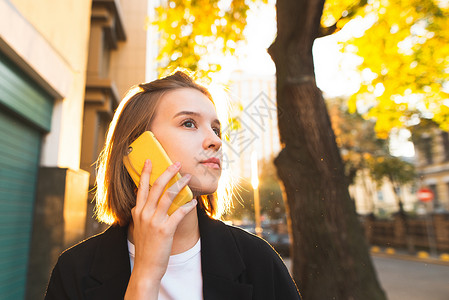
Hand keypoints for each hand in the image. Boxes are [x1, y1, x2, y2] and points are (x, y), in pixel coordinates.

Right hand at [125, 159, 195, 298]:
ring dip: (180, 185)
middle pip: (156, 187)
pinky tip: (194, 202)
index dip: (145, 173)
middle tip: (176, 163)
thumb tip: (142, 202)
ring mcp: (154, 222)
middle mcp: (144, 214)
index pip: (141, 188)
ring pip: (168, 196)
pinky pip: (179, 213)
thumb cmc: (145, 247)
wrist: (146, 267)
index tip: (149, 160)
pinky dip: (187, 206)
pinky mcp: (165, 230)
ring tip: (188, 177)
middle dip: (167, 173)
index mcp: (138, 212)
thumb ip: (141, 213)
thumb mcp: (138, 227)